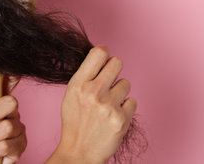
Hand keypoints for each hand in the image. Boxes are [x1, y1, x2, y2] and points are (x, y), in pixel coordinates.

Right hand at [46, 46, 136, 163]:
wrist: (79, 151)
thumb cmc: (75, 122)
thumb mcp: (71, 94)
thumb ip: (85, 76)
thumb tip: (102, 56)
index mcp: (78, 84)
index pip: (98, 53)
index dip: (104, 53)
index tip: (104, 59)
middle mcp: (93, 92)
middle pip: (117, 62)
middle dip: (114, 70)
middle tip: (109, 81)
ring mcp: (108, 105)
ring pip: (126, 83)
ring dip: (119, 92)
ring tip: (108, 104)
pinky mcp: (121, 119)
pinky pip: (132, 101)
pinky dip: (125, 108)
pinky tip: (113, 116)